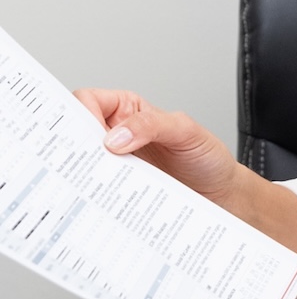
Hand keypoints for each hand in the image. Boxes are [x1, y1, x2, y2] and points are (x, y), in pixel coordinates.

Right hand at [74, 88, 238, 204]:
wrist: (219, 193)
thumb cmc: (206, 157)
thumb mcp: (186, 131)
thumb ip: (153, 125)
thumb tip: (115, 138)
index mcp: (129, 109)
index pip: (90, 99)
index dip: (80, 112)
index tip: (84, 132)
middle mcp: (118, 134)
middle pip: (78, 132)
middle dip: (74, 144)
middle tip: (82, 160)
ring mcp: (116, 163)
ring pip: (83, 163)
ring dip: (84, 171)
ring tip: (94, 181)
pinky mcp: (118, 189)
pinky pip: (97, 189)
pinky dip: (95, 192)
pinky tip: (102, 198)